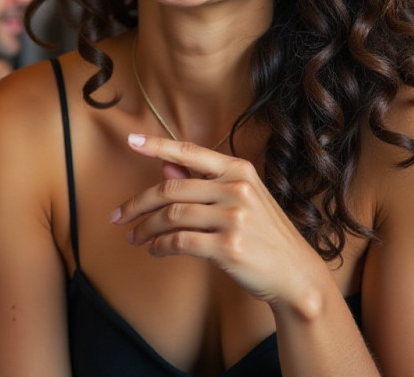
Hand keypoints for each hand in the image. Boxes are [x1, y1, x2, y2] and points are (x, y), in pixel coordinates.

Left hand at [110, 133, 327, 308]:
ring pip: (171, 217)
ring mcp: (234, 217)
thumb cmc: (264, 233)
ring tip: (135, 237)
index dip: (157, 145)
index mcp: (239, 170)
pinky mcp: (229, 247)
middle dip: (138, 203)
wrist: (295, 272)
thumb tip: (165, 166)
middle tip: (118, 216)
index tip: (131, 140)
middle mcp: (237, 188)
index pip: (189, 152)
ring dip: (145, 229)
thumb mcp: (239, 199)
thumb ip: (201, 182)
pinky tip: (155, 249)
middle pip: (171, 189)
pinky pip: (180, 242)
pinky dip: (160, 246)